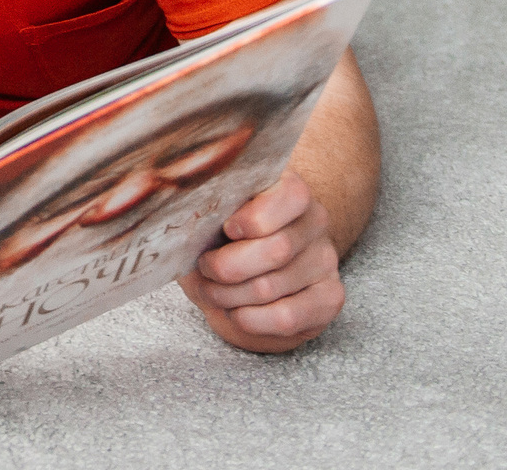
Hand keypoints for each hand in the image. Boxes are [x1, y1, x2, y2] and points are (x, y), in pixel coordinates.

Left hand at [177, 169, 345, 351]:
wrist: (250, 272)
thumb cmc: (222, 237)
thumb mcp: (209, 216)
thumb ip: (202, 211)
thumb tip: (178, 217)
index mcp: (288, 188)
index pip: (292, 195)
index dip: (254, 218)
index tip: (226, 229)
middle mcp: (315, 221)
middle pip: (276, 250)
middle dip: (226, 266)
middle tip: (204, 268)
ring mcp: (325, 260)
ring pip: (272, 287)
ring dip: (229, 295)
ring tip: (212, 291)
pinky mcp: (329, 298)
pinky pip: (287, 317)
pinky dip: (251, 319)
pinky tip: (236, 312)